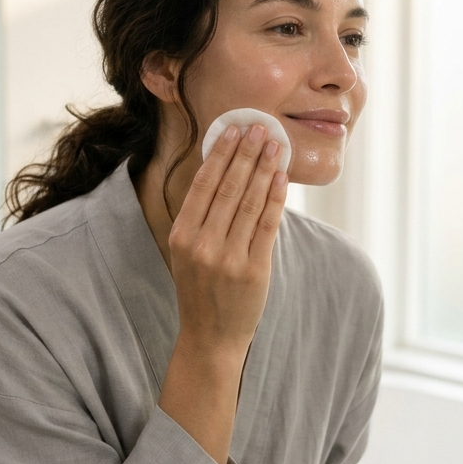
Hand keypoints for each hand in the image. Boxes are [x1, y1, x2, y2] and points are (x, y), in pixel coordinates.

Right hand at [157, 123, 286, 463]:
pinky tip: (281, 177)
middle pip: (228, 188)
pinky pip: (266, 225)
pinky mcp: (253, 270)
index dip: (220, 154)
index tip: (233, 129)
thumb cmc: (201, 289)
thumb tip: (224, 169)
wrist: (211, 337)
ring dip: (263, 168)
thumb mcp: (188, 252)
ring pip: (249, 202)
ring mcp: (228, 258)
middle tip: (260, 127)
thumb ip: (202, 216)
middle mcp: (202, 245)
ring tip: (274, 144)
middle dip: (246, 153)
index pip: (203, 185)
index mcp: (182, 236)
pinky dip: (274, 197)